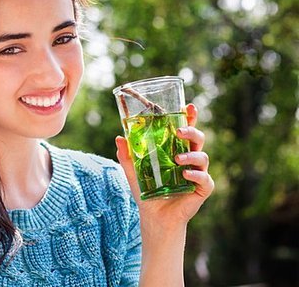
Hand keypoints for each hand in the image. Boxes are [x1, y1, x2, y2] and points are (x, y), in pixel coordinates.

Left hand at [115, 103, 214, 227]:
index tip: (188, 106)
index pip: (186, 130)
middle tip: (179, 131)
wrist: (154, 217)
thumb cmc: (147, 192)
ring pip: (203, 156)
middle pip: (198, 139)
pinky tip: (185, 174)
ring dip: (191, 155)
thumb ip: (126, 156)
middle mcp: (189, 159)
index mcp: (176, 150)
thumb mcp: (133, 172)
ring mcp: (197, 173)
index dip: (190, 117)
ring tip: (178, 158)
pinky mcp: (202, 189)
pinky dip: (196, 175)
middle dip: (192, 131)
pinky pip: (205, 179)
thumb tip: (119, 137)